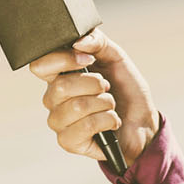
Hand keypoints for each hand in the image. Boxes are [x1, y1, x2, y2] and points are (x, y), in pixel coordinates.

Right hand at [28, 29, 159, 166]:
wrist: (142, 120)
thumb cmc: (125, 89)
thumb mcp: (116, 57)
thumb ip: (97, 41)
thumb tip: (78, 41)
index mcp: (58, 76)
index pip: (41, 65)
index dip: (63, 59)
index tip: (88, 58)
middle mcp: (53, 99)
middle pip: (60, 87)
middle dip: (94, 84)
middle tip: (107, 86)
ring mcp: (59, 121)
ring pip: (76, 107)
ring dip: (104, 103)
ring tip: (111, 104)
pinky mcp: (68, 142)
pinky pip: (86, 127)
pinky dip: (108, 120)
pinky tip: (112, 121)